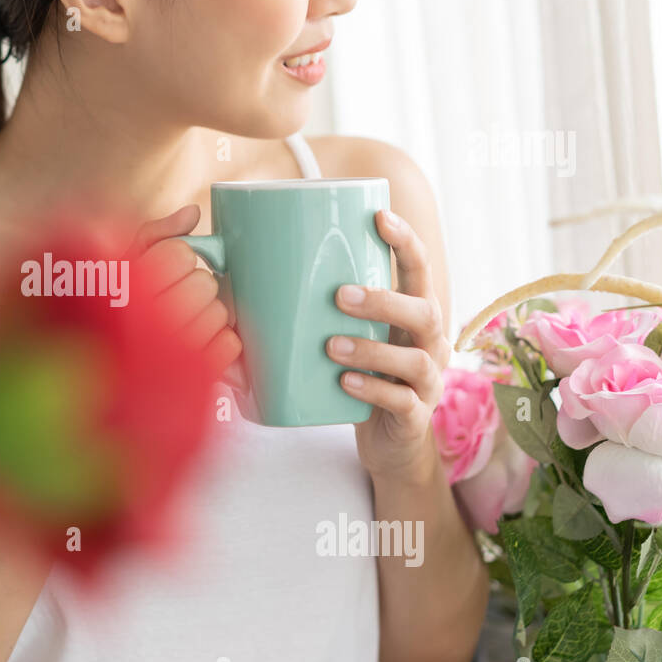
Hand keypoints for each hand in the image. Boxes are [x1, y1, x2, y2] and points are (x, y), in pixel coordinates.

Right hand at [128, 205, 243, 383]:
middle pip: (204, 283)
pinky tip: (199, 344)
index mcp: (128, 287)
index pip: (181, 254)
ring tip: (185, 323)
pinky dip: (223, 342)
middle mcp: (147, 320)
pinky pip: (230, 345)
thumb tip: (193, 213)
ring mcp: (171, 352)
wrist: (103, 372)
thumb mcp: (126, 264)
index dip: (180, 258)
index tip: (167, 270)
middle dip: (196, 286)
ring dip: (209, 315)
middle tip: (177, 298)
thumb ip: (156, 234)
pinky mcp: (191, 377)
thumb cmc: (121, 307)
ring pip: (219, 313)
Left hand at [328, 208, 450, 477]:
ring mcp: (428, 382)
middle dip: (383, 299)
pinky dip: (373, 391)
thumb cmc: (357, 377)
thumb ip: (308, 313)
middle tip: (339, 295)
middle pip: (424, 310)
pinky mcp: (415, 418)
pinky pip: (402, 401)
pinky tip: (345, 383)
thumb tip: (231, 283)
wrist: (389, 445)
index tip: (379, 216)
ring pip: (414, 359)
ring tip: (331, 346)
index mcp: (414, 315)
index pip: (419, 270)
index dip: (405, 241)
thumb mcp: (344, 338)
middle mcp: (430, 343)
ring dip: (372, 349)